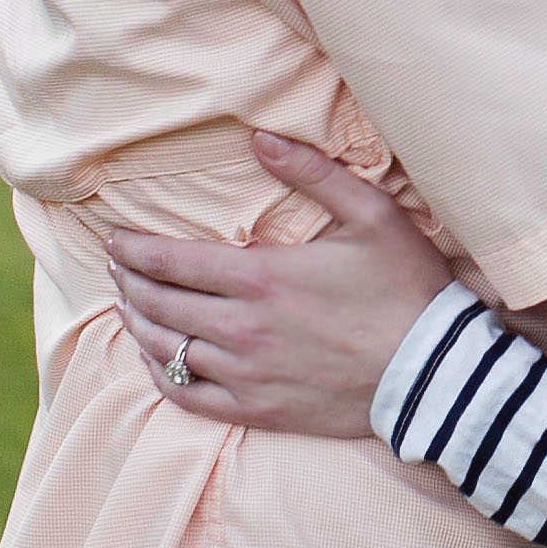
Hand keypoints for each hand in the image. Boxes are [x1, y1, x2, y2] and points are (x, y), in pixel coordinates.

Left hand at [103, 130, 458, 435]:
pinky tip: (156, 359)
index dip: (134, 250)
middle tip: (116, 267)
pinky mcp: (257, 409)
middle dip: (129, 281)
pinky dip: (162, 374)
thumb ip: (313, 173)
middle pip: (159, 303)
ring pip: (166, 349)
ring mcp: (246, 374)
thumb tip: (262, 138)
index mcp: (262, 277)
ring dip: (139, 323)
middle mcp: (241, 328)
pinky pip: (188, 396)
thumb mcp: (372, 215)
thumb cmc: (405, 288)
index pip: (172, 262)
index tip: (115, 241)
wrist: (431, 372)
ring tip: (128, 305)